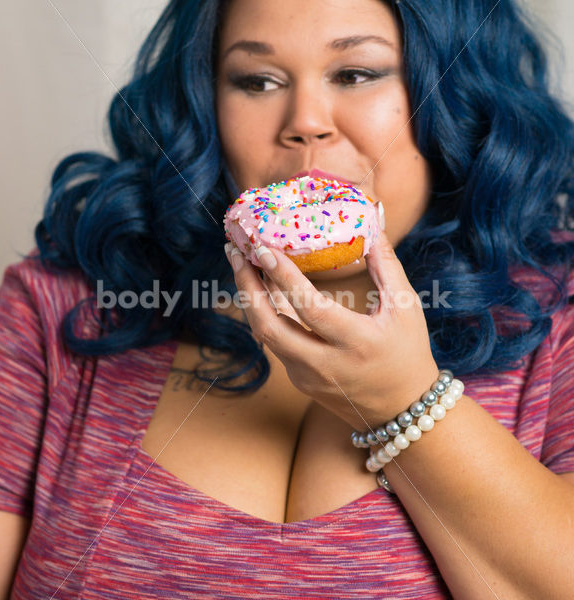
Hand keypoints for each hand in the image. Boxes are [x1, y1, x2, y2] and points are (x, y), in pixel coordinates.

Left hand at [224, 230, 438, 430]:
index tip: (263, 248)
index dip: (283, 277)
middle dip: (246, 286)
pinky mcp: (300, 381)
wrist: (402, 411)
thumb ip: (386, 267)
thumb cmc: (407, 354)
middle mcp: (324, 364)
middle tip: (235, 251)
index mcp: (355, 343)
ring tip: (241, 264)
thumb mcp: (405, 309)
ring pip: (265, 334)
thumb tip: (372, 228)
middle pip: (269, 326)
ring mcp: (307, 376)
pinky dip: (265, 313)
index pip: (309, 307)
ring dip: (250, 298)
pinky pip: (275, 343)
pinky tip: (262, 289)